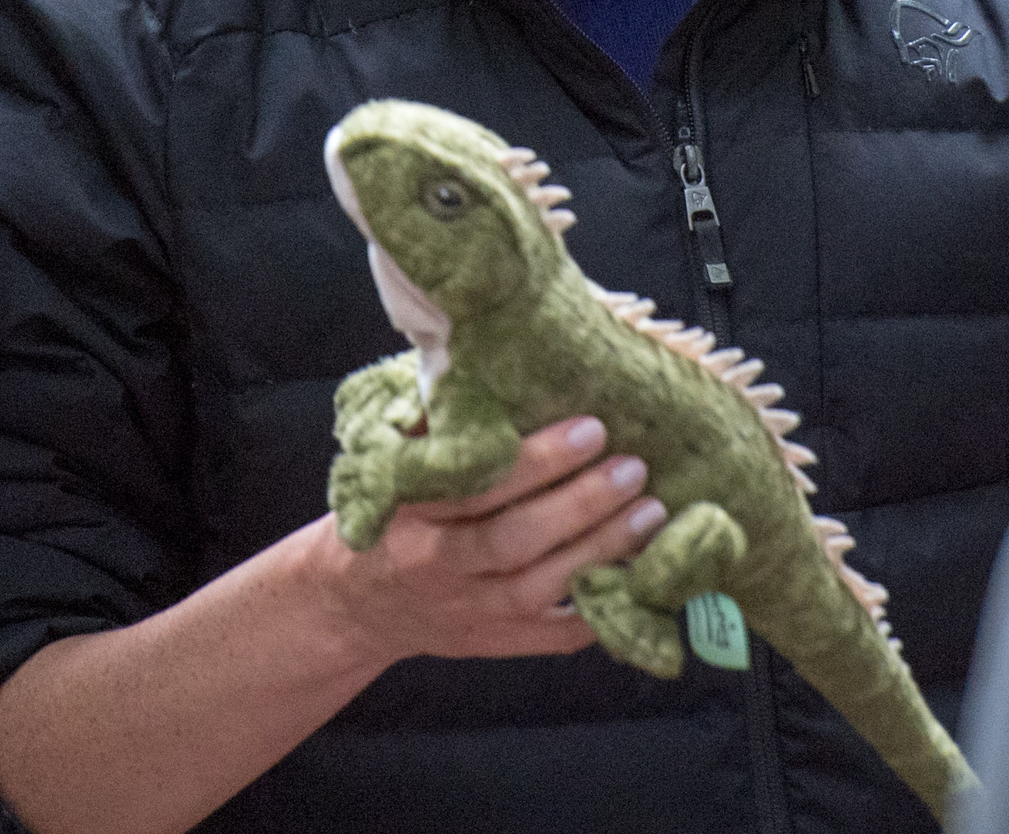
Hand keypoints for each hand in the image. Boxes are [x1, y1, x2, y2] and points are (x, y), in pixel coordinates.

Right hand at [305, 413, 663, 670]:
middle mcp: (439, 565)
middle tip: (632, 467)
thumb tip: (486, 366)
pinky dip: (600, 608)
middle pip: (514, 539)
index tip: (589, 427)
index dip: (536, 461)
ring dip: (601, 548)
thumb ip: (434, 426)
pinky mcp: (498, 643)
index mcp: (410, 512)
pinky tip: (640, 575)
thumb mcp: (390, 465)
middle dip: (580, 504)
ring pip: (541, 585)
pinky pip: (556, 635)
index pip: (478, 486)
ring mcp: (471, 611)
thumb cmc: (390, 513)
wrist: (358, 603)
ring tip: (650, 512)